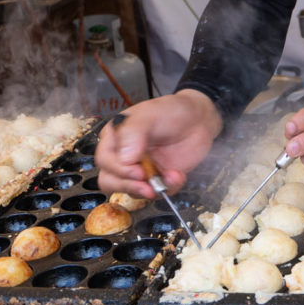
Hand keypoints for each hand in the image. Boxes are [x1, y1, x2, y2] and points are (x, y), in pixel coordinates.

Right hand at [95, 89, 222, 197]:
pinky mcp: (157, 179)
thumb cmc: (171, 111)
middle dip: (129, 185)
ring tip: (169, 179)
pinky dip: (168, 188)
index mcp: (115, 138)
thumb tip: (124, 159)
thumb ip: (133, 133)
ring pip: (131, 191)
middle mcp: (123, 156)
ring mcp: (140, 170)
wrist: (198, 120)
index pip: (105, 160)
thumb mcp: (150, 114)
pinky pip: (157, 193)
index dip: (119, 169)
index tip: (137, 170)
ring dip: (149, 190)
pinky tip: (178, 175)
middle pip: (110, 181)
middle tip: (147, 185)